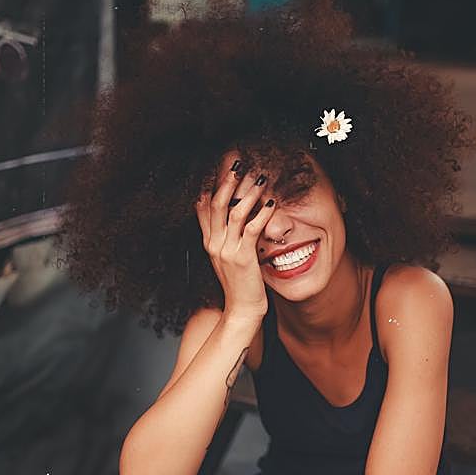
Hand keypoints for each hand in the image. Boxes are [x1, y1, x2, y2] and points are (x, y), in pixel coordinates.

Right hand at [195, 155, 276, 321]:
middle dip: (227, 181)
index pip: (203, 207)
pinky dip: (262, 214)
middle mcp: (214, 244)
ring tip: (260, 178)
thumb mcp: (229, 258)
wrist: (241, 310)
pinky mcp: (243, 258)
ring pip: (234, 212)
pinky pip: (252, 229)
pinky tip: (272, 204)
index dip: (210, 184)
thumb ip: (228, 238)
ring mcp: (226, 250)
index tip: (219, 166)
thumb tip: (235, 218)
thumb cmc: (240, 285)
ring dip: (248, 193)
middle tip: (239, 164)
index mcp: (209, 243)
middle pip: (216, 203)